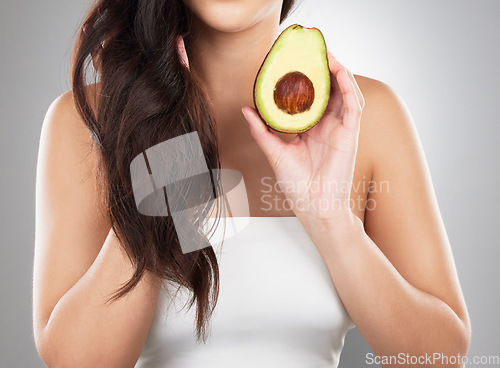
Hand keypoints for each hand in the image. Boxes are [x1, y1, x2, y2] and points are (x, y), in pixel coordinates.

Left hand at [242, 51, 364, 224]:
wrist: (313, 206)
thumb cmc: (297, 185)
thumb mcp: (274, 152)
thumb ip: (262, 130)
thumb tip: (246, 109)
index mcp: (312, 129)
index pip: (311, 96)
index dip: (305, 77)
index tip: (293, 61)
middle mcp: (328, 125)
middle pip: (329, 89)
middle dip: (322, 68)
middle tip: (310, 50)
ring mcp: (341, 128)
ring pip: (344, 91)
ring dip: (337, 70)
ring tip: (326, 53)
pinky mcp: (351, 134)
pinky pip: (354, 103)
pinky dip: (348, 85)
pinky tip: (338, 70)